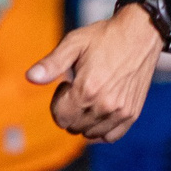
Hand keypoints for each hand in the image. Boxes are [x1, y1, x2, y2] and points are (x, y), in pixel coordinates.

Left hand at [30, 3, 164, 141]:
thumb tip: (30, 78)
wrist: (141, 33)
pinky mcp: (132, 113)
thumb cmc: (104, 36)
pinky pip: (111, 136)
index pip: (60, 117)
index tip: (67, 84)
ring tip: (92, 95)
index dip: (58, 102)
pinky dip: (101, 130)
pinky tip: (101, 111)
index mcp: (87, 90)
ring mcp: (120, 112)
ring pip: (91, 134)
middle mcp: (104, 105)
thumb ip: (51, 64)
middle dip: (70, 110)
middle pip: (74, 127)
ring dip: (84, 120)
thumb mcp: (74, 43)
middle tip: (79, 88)